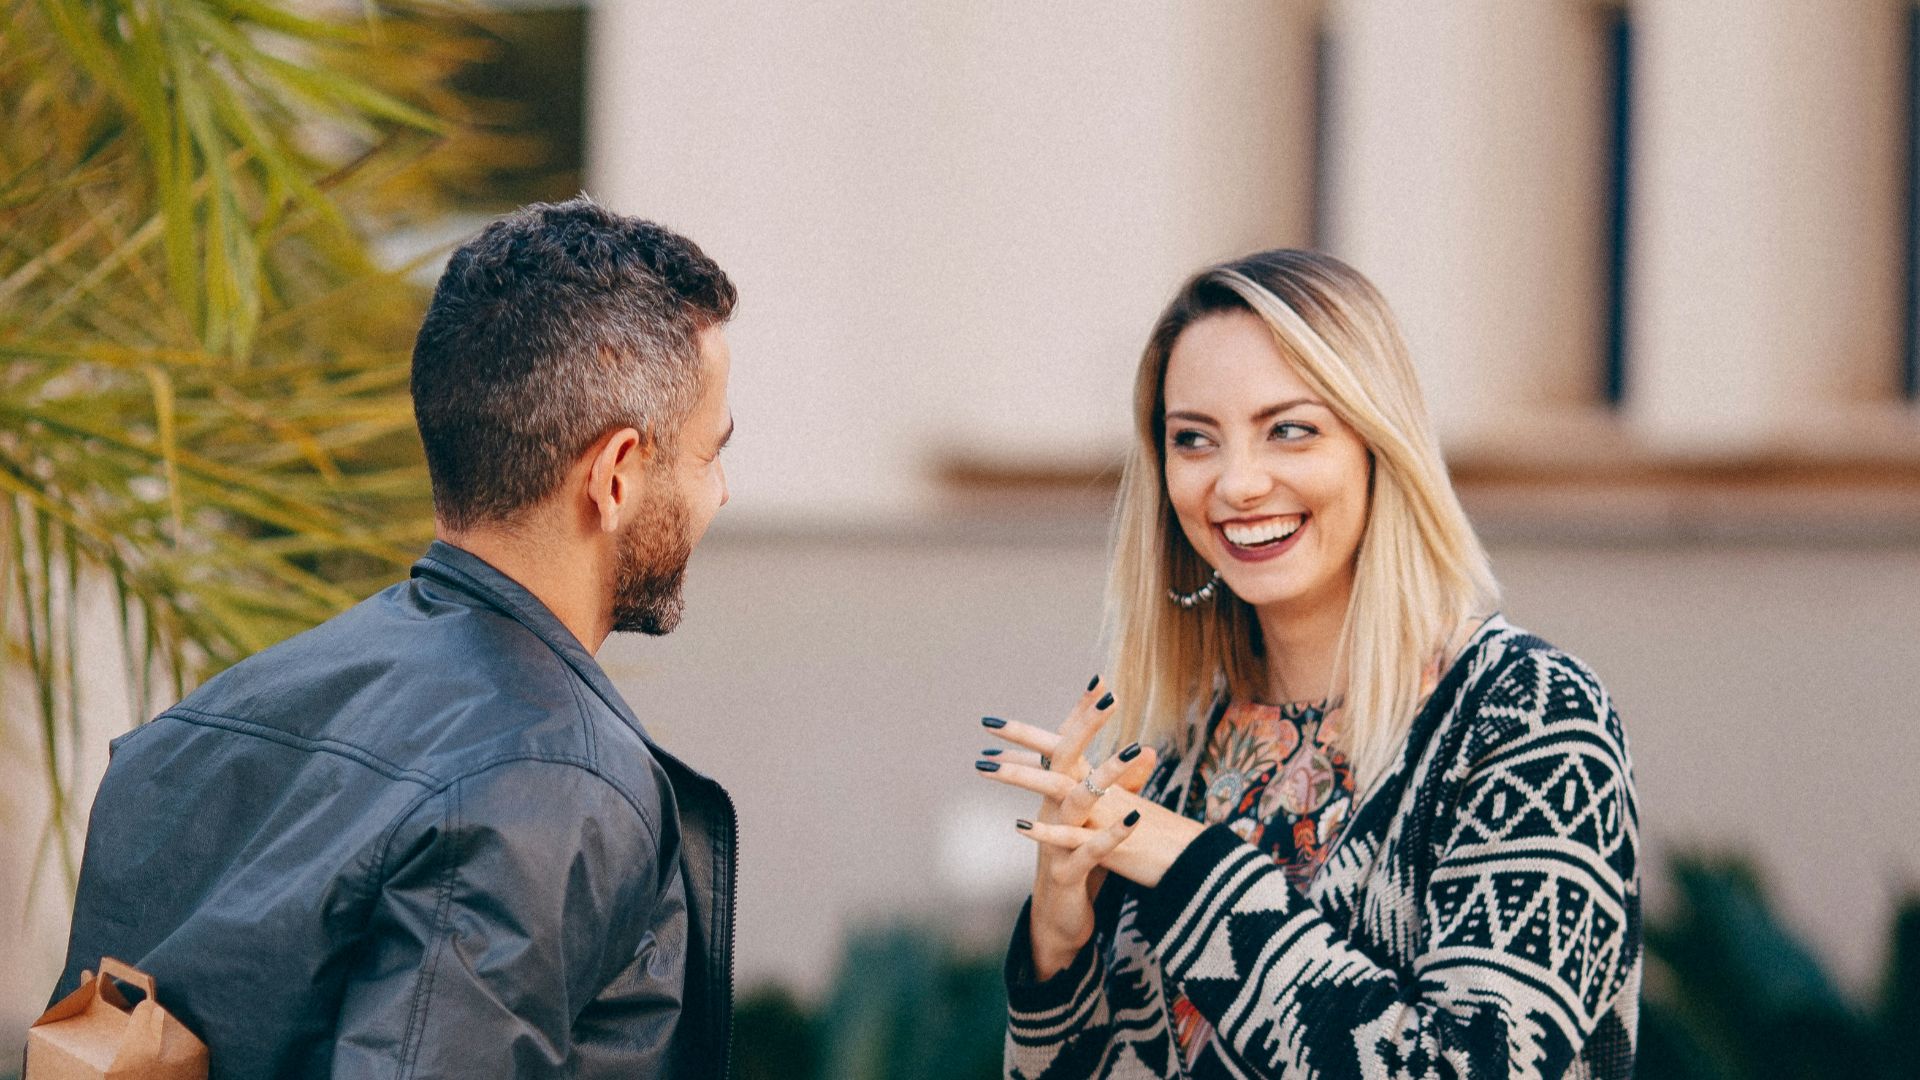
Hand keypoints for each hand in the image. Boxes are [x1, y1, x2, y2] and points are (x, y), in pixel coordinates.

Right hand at [974, 677, 1158, 977]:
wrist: (1057, 920)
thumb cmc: (1081, 861)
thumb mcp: (1100, 821)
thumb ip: (1122, 786)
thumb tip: (1150, 751)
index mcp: (1057, 797)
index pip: (1067, 746)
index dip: (1081, 714)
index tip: (1101, 681)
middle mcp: (1049, 812)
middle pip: (1063, 761)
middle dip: (1085, 728)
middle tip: (1109, 698)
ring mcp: (1052, 842)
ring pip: (1076, 802)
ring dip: (1105, 776)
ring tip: (1132, 751)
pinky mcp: (1065, 874)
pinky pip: (1088, 850)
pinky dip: (1111, 833)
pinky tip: (1133, 816)